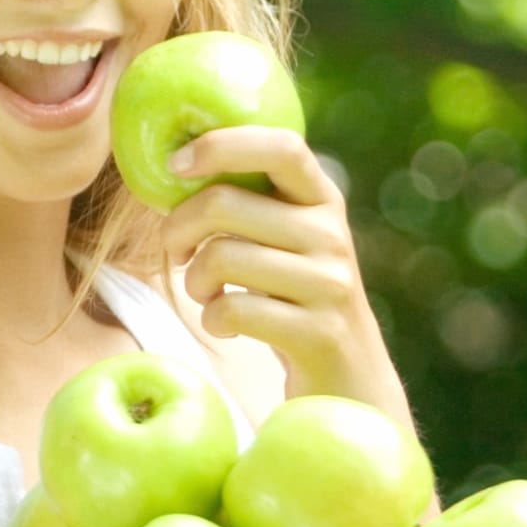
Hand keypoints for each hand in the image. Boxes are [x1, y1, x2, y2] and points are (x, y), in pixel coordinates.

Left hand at [160, 127, 400, 414]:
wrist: (350, 382)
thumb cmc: (293, 302)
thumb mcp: (283, 242)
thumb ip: (250, 204)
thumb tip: (175, 163)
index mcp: (322, 200)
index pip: (280, 145)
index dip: (222, 145)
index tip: (176, 164)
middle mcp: (331, 234)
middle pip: (224, 202)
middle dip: (177, 228)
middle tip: (177, 251)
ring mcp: (329, 283)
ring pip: (221, 256)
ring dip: (194, 281)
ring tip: (207, 296)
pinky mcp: (318, 332)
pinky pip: (232, 309)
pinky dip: (213, 320)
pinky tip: (225, 326)